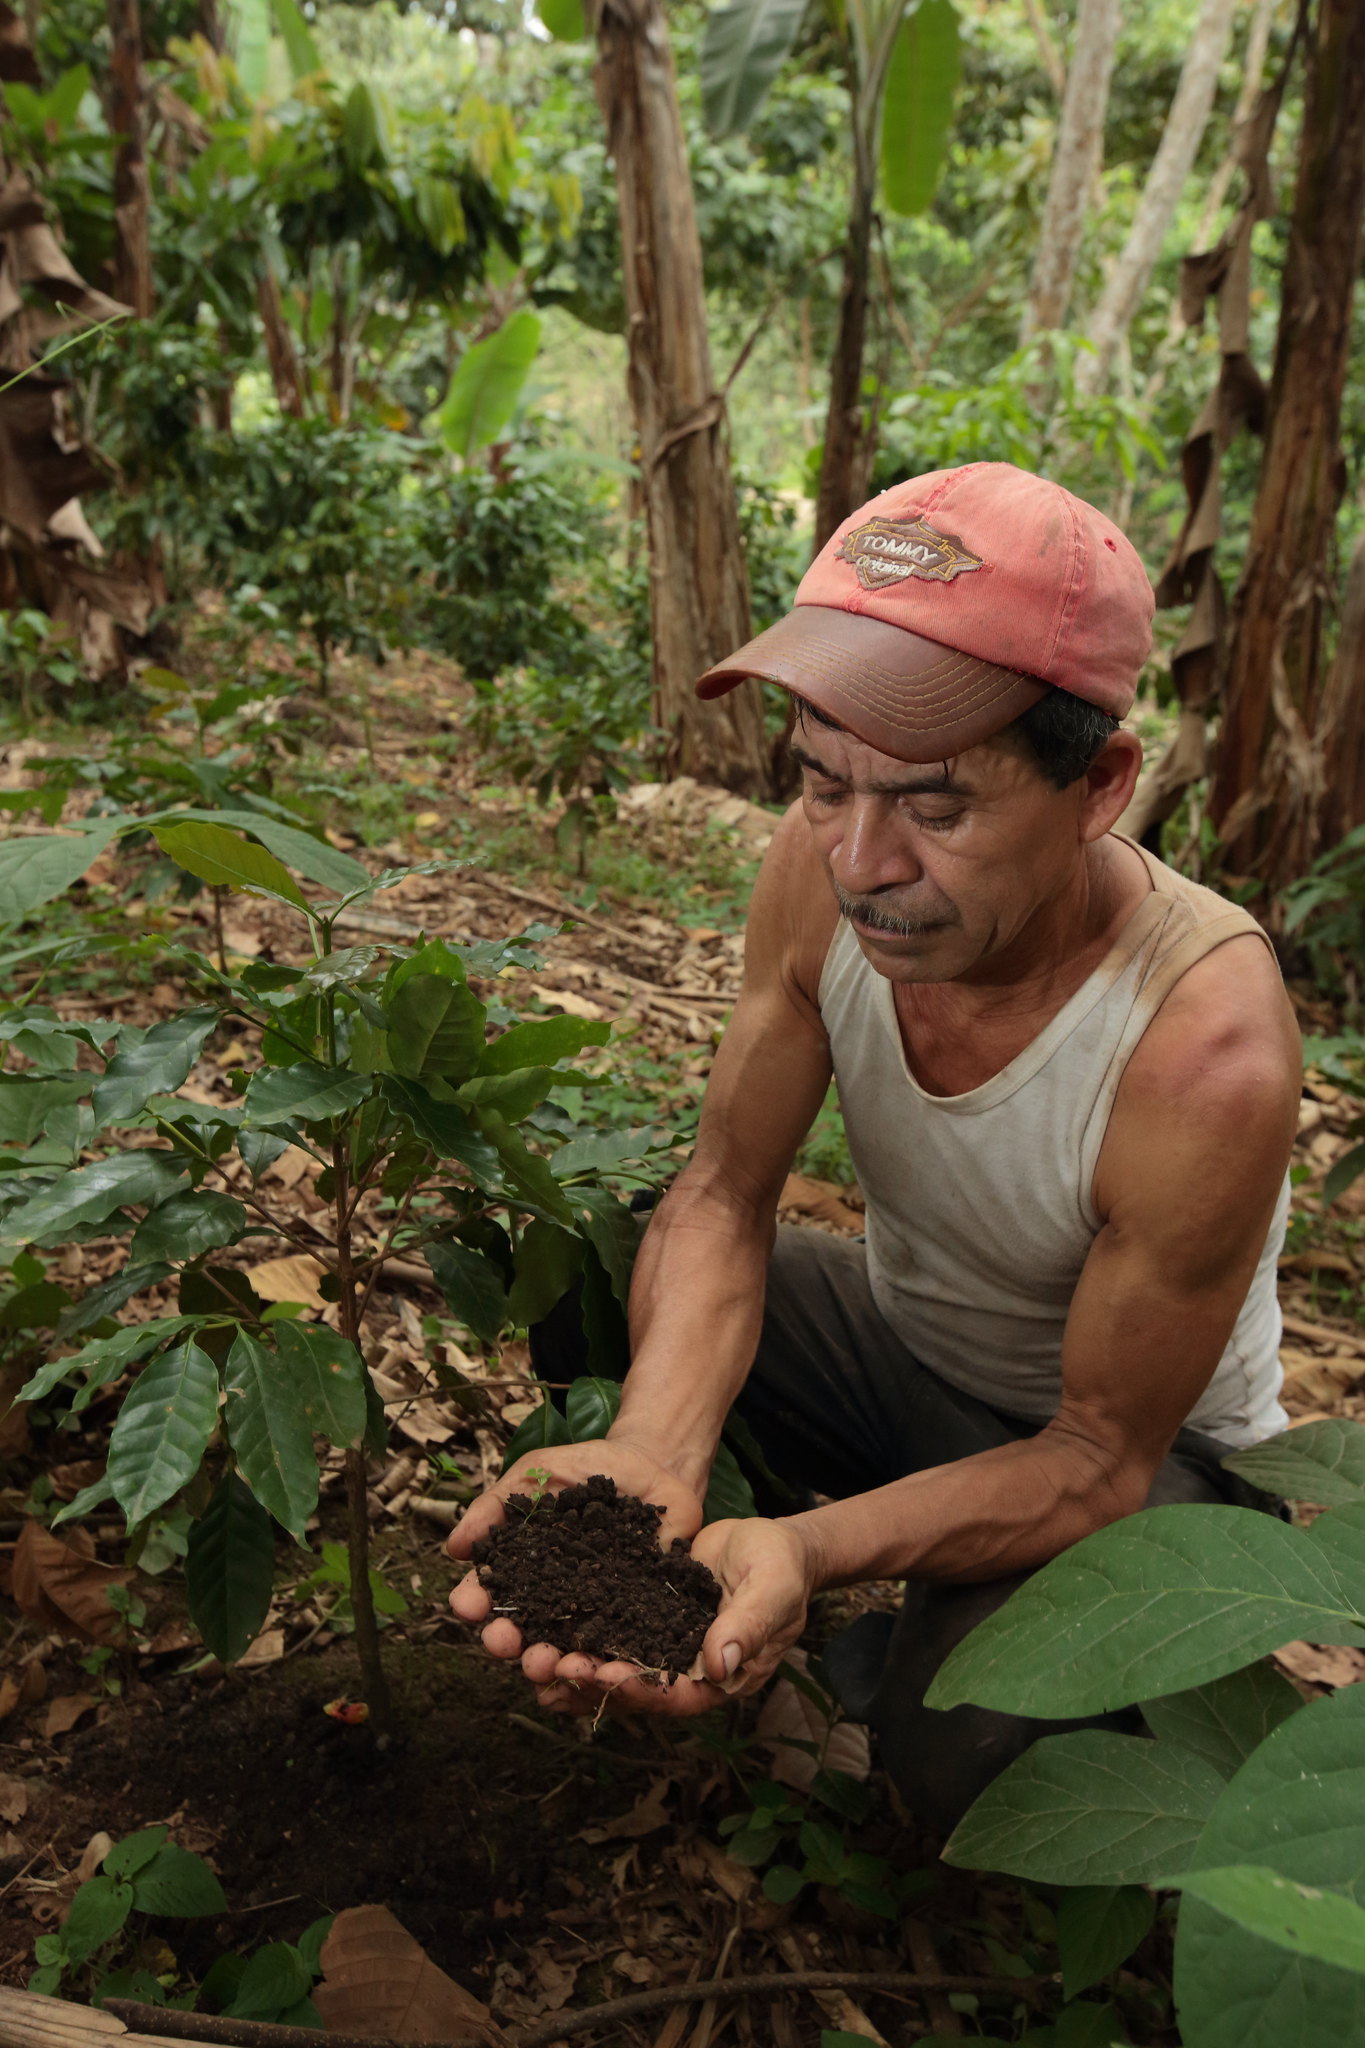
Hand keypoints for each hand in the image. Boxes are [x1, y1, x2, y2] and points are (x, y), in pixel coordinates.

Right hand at [446, 1435, 704, 1662]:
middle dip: (508, 1644)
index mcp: (522, 1570)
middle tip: (505, 1643)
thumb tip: (454, 1548)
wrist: (649, 1461)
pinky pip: (623, 1647)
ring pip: (568, 1652)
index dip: (474, 1603)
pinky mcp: (638, 1615)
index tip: (469, 1606)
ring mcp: (594, 1611)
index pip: (489, 1594)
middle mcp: (552, 1599)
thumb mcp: (536, 1473)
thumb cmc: (583, 1468)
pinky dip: (612, 1665)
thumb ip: (495, 1505)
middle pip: (522, 1633)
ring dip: (554, 1665)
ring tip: (550, 1665)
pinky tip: (605, 1670)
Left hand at [525, 1515, 816, 1720]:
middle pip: (634, 1691)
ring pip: (614, 1670)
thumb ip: (749, 1625)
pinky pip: (609, 1638)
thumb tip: (720, 1664)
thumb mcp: (772, 1589)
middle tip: (552, 1667)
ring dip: (574, 1669)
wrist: (773, 1547)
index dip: (638, 1689)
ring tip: (533, 1660)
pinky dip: (578, 1639)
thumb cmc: (781, 1568)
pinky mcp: (646, 1622)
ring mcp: (664, 1649)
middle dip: (591, 1682)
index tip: (604, 1675)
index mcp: (720, 1677)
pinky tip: (542, 1634)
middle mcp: (686, 1672)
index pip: (674, 1696)